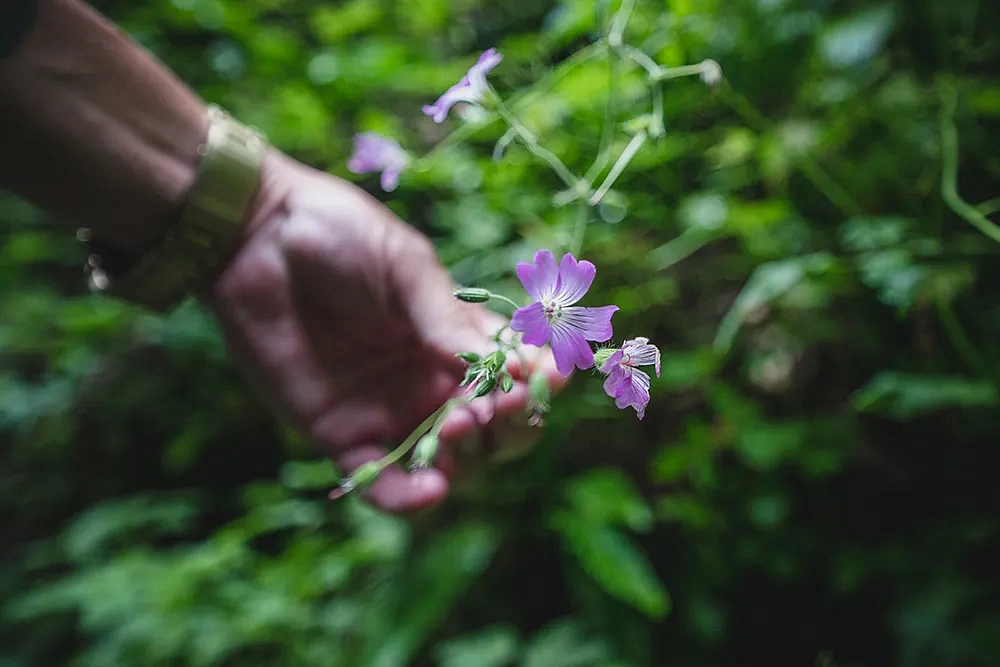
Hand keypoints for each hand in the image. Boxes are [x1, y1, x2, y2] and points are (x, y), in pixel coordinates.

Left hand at [206, 152, 565, 511]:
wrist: (254, 237)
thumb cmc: (337, 233)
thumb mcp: (404, 265)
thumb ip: (445, 317)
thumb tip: (494, 366)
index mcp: (457, 337)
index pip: (515, 375)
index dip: (538, 382)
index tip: (548, 375)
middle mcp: (432, 381)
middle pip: (494, 429)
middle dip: (510, 424)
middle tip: (498, 404)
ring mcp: (390, 412)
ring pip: (450, 462)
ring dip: (468, 457)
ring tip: (459, 428)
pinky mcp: (342, 435)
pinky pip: (383, 483)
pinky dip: (410, 499)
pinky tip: (431, 489)